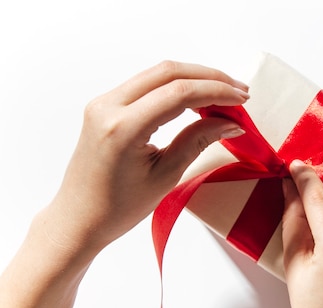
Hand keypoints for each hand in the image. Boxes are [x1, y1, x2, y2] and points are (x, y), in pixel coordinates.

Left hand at [44, 61, 248, 257]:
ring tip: (224, 95)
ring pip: (158, 74)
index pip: (178, 93)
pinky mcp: (106, 106)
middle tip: (239, 92)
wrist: (79, 218)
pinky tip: (198, 99)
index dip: (215, 92)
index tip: (241, 101)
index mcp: (123, 128)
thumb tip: (230, 122)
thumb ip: (198, 141)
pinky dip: (176, 86)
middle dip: (209, 77)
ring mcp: (104, 102)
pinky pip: (147, 85)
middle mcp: (108, 106)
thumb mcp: (166, 176)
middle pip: (168, 73)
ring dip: (194, 79)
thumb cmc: (118, 207)